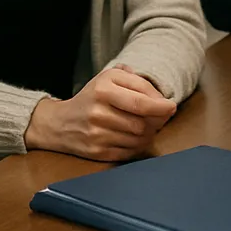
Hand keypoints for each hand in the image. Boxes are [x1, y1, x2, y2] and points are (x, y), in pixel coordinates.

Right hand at [23, 66, 176, 161]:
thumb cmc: (91, 97)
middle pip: (142, 122)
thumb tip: (160, 96)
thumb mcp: (108, 78)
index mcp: (102, 88)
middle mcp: (98, 112)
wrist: (60, 123)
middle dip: (157, 121)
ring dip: (149, 134)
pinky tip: (136, 137)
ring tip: (147, 126)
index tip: (171, 106)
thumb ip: (135, 80)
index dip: (161, 106)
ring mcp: (97, 134)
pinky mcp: (97, 152)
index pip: (140, 101)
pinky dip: (138, 146)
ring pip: (138, 138)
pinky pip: (129, 152)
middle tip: (160, 117)